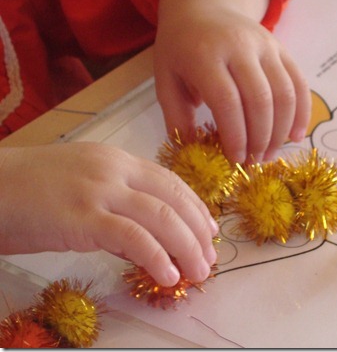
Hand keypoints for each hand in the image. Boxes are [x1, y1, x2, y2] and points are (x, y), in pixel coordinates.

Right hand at [0, 142, 217, 286]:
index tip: (210, 232)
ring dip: (187, 247)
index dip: (196, 208)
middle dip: (199, 231)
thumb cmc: (28, 193)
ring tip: (198, 272)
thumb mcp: (82, 191)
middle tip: (209, 259)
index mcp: (117, 160)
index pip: (170, 182)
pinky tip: (168, 274)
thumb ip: (116, 213)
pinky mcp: (82, 217)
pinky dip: (157, 256)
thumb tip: (146, 246)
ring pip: (161, 216)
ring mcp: (99, 191)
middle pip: (173, 198)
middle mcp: (115, 170)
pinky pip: (132, 237)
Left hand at [154, 0, 310, 163]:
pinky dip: (302, 112)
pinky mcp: (281, 48)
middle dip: (260, 138)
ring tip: (270, 153)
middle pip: (260, 99)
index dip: (235, 135)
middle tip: (254, 162)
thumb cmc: (181, 48)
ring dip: (281, 130)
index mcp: (204, 54)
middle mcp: (239, 46)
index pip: (227, 100)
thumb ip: (177, 117)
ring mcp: (265, 45)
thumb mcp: (165, 79)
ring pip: (285, 93)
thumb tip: (196, 154)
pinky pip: (299, 83)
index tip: (236, 160)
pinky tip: (296, 135)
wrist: (203, 6)